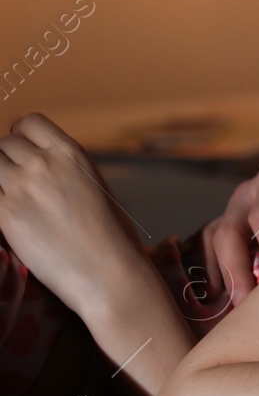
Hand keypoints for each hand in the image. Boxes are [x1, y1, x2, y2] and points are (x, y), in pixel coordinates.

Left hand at [0, 113, 148, 313]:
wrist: (110, 273)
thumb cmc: (112, 237)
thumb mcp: (94, 187)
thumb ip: (63, 171)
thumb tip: (37, 166)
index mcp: (71, 153)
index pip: (29, 123)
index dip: (22, 138)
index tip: (25, 156)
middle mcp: (44, 164)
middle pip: (3, 144)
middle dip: (7, 162)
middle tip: (19, 187)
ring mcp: (21, 188)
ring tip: (12, 200)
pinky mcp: (5, 215)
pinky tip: (9, 216)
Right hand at [198, 155, 258, 305]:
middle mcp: (250, 193)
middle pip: (230, 231)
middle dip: (237, 269)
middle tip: (250, 304)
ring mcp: (235, 212)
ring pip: (214, 243)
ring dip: (224, 277)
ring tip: (238, 311)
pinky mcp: (228, 231)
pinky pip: (204, 250)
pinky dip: (209, 274)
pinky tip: (218, 303)